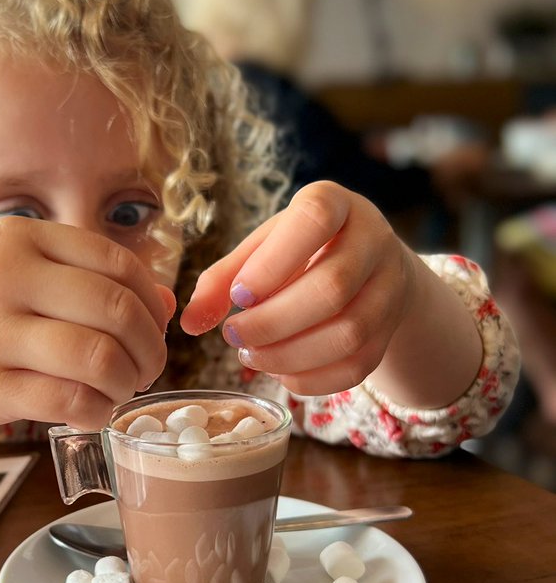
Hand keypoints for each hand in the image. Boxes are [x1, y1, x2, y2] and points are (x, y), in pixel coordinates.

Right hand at [0, 217, 174, 435]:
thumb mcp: (8, 277)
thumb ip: (81, 281)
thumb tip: (165, 302)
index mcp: (17, 237)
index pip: (118, 263)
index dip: (150, 304)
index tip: (151, 331)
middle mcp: (4, 275)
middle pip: (116, 310)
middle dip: (148, 349)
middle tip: (144, 370)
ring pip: (97, 356)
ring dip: (124, 383)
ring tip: (118, 392)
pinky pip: (67, 401)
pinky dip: (96, 412)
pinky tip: (93, 413)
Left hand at [180, 181, 418, 395]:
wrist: (365, 266)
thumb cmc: (298, 252)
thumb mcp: (261, 249)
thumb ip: (222, 280)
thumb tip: (191, 323)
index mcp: (335, 204)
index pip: (314, 220)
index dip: (273, 263)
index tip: (240, 294)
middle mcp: (373, 240)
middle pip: (332, 288)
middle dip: (273, 322)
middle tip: (234, 335)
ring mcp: (390, 287)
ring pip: (348, 333)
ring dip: (289, 355)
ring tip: (251, 355)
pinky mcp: (390, 330)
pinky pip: (358, 366)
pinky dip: (312, 379)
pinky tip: (279, 372)